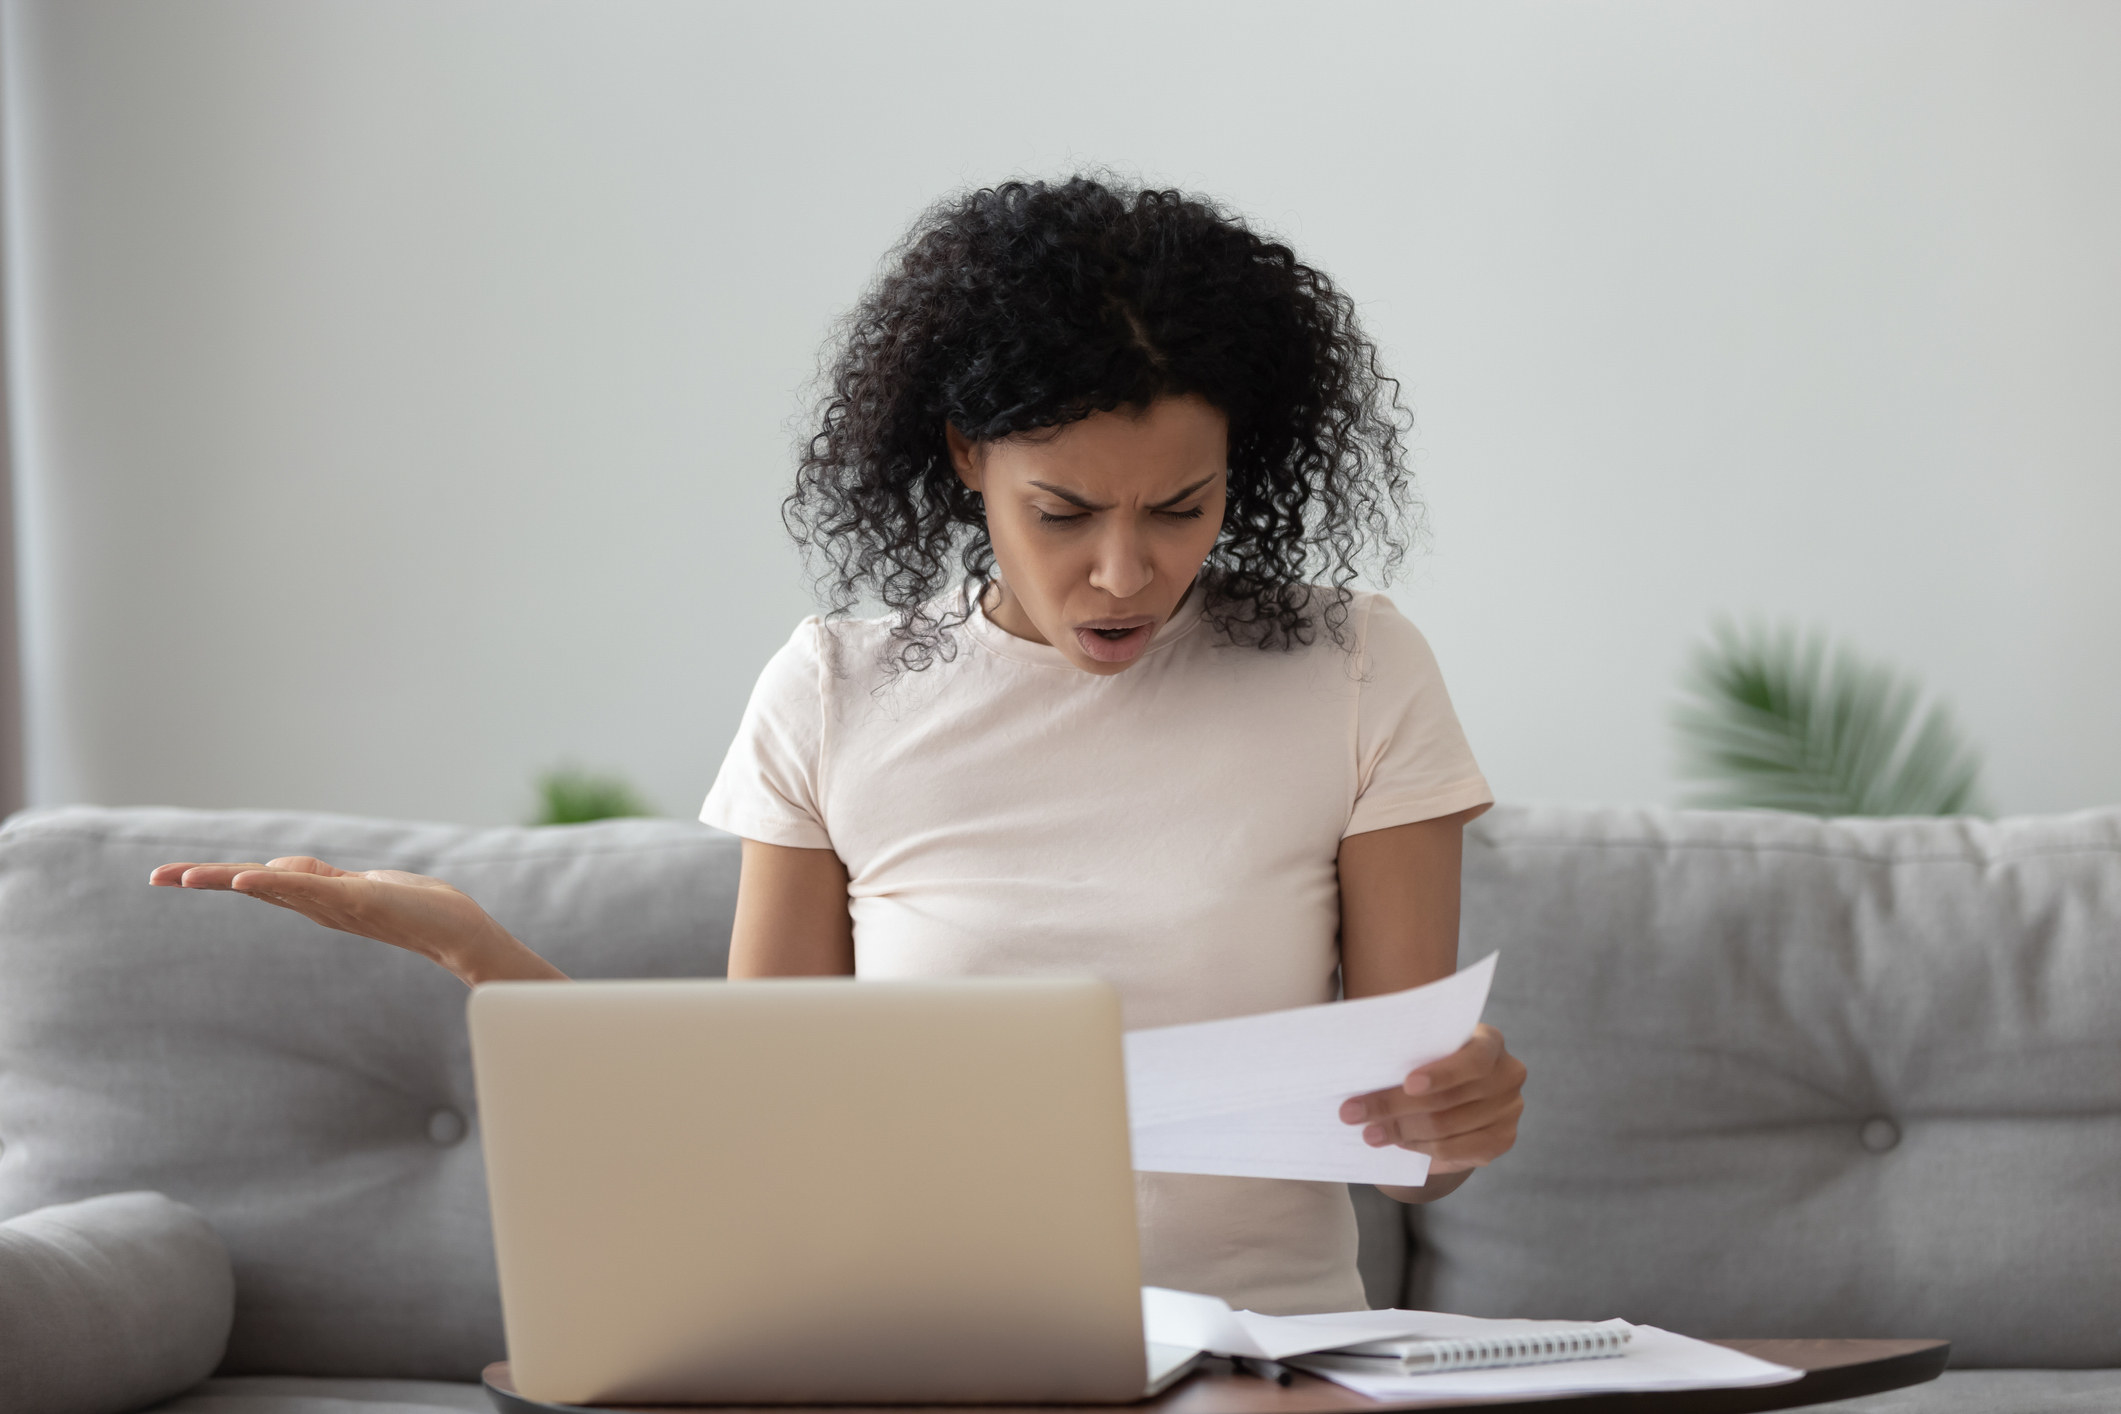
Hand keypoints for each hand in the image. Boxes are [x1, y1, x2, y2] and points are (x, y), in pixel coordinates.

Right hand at [147, 856, 565, 984]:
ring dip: (228, 879)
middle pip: (253, 886)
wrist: (463, 933)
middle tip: (157, 878)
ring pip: (272, 887)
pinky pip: (309, 889)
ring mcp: (337, 904)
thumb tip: (280, 871)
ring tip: (185, 876)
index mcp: (319, 900)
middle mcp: (320, 906)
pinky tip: (246, 879)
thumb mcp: (363, 885)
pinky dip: (277, 883)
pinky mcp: (358, 900)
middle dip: (205, 880)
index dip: (219, 876)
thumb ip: (324, 880)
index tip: (176, 875)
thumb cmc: (419, 909)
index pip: (260, 882)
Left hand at [1339, 1023, 1524, 1177]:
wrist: (1459, 1091)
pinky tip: (1397, 1142)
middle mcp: (1507, 1074)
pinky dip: (1420, 1148)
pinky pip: (1454, 1151)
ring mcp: (1509, 1110)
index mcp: (1489, 1042)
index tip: (1407, 1083)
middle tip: (1352, 1113)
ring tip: (1369, 1132)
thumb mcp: (1425, 1048)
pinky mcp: (1501, 1140)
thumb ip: (1407, 1053)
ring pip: (1444, 1128)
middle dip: (1392, 1107)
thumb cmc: (1432, 1060)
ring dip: (1399, 1132)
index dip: (1441, 1074)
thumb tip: (1359, 1074)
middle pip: (1447, 1100)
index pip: (1472, 1060)